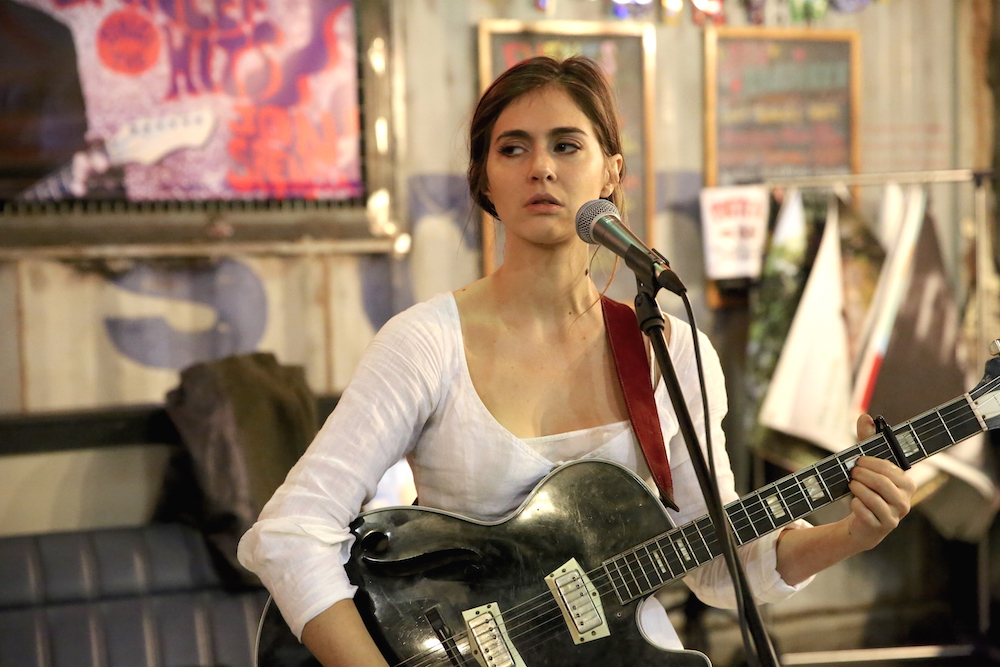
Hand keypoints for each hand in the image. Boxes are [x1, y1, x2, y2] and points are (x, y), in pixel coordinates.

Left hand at [843, 414, 916, 550]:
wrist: (864, 522)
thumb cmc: (869, 488)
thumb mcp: (868, 465)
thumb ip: (867, 441)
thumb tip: (865, 417)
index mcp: (907, 484)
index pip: (890, 469)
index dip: (871, 463)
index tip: (858, 460)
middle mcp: (905, 501)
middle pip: (882, 483)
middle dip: (862, 475)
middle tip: (852, 472)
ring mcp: (895, 516)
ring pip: (873, 498)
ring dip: (858, 489)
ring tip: (851, 484)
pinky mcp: (881, 527)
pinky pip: (865, 513)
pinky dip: (856, 504)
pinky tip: (853, 501)